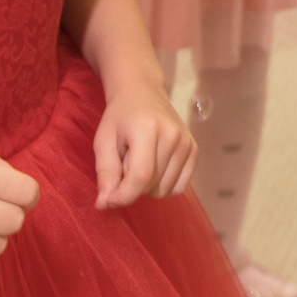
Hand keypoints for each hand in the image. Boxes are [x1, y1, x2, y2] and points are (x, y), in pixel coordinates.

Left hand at [93, 85, 195, 207]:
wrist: (143, 92)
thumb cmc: (119, 117)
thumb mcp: (103, 141)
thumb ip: (104, 172)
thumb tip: (105, 204)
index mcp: (147, 128)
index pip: (140, 176)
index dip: (122, 195)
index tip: (108, 198)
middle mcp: (172, 135)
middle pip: (151, 185)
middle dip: (132, 185)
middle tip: (125, 162)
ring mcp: (186, 143)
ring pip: (164, 190)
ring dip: (147, 186)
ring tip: (141, 162)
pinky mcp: (194, 149)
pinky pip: (179, 187)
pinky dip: (163, 185)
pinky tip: (155, 167)